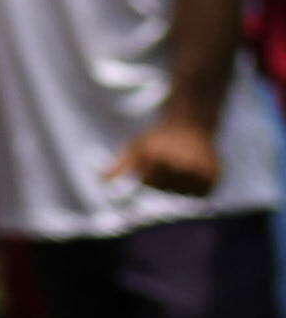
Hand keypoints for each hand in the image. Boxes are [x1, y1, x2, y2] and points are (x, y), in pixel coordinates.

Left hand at [112, 115, 227, 200]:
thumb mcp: (136, 147)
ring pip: (184, 192)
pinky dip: (195, 187)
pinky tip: (191, 173)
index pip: (150, 182)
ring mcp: (200, 173)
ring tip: (179, 167)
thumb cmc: (159, 138)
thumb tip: (102, 181)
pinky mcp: (215, 177)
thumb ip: (120, 165)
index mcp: (158, 157)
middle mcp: (181, 166)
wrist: (190, 124)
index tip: (153, 160)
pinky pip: (200, 193)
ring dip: (179, 185)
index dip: (150, 174)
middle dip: (163, 180)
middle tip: (168, 162)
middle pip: (167, 189)